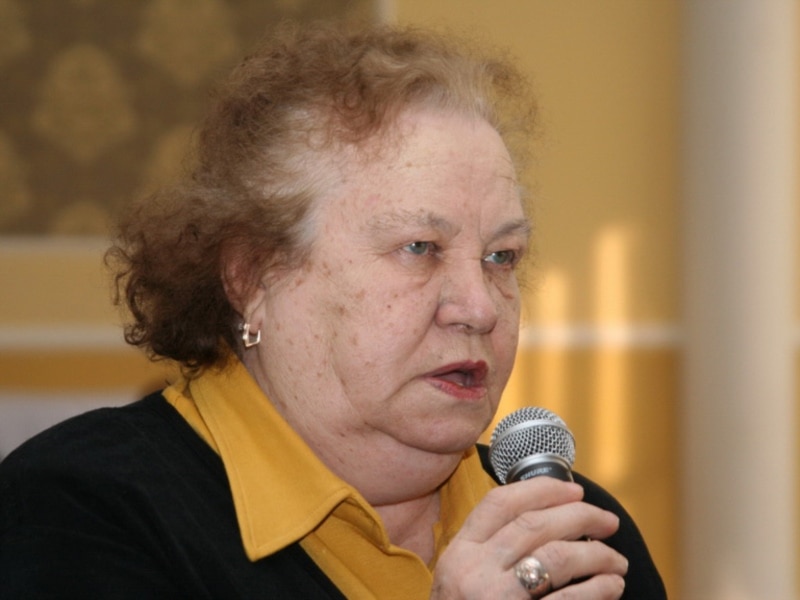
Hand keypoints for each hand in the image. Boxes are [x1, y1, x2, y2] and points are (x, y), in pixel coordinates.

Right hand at [431, 478, 627, 598]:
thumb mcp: (460, 582)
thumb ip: (489, 551)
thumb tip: (549, 516)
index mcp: (458, 555)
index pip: (500, 504)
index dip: (541, 489)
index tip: (573, 489)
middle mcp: (474, 573)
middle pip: (536, 525)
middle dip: (580, 515)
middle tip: (607, 520)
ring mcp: (498, 599)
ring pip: (559, 557)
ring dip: (597, 554)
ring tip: (616, 560)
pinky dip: (599, 588)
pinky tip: (612, 586)